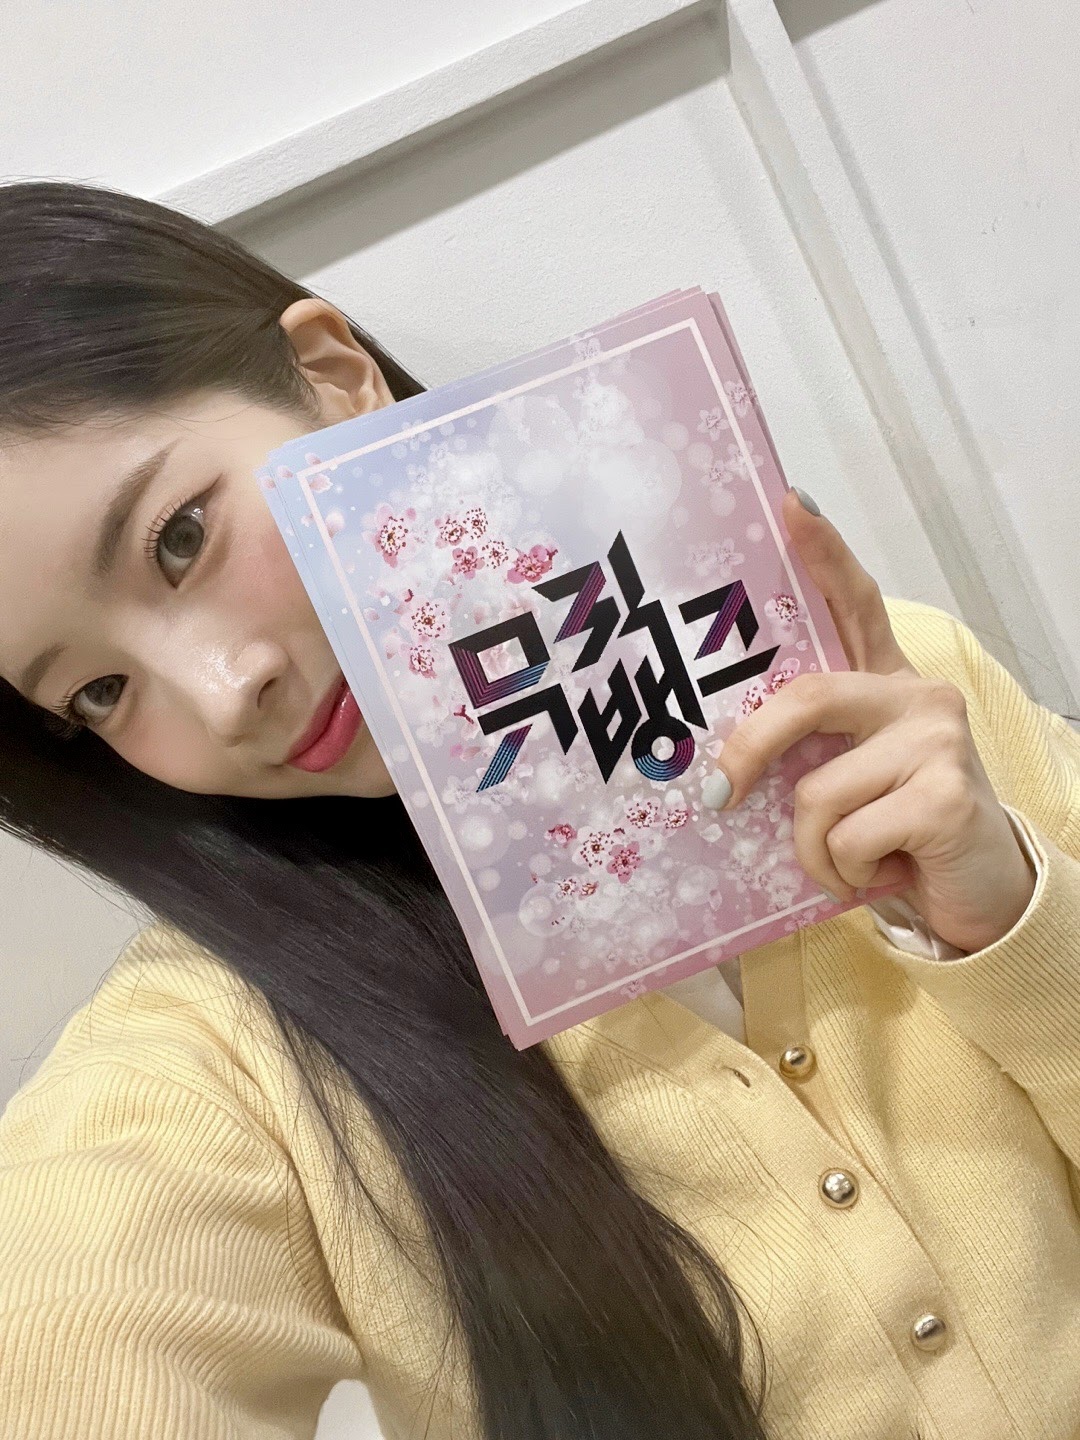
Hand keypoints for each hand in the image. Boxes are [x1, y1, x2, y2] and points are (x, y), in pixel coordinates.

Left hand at [705, 489, 1034, 953]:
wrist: (978, 897)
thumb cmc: (897, 835)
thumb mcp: (848, 781)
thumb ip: (807, 754)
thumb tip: (717, 769)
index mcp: (888, 684)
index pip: (857, 604)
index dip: (825, 553)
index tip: (792, 503)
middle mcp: (918, 695)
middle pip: (808, 698)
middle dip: (751, 750)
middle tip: (721, 794)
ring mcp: (937, 740)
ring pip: (815, 790)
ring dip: (811, 849)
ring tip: (846, 862)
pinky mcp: (945, 795)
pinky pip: (844, 835)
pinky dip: (841, 872)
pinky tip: (880, 873)